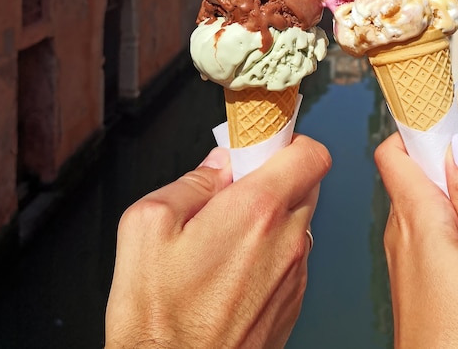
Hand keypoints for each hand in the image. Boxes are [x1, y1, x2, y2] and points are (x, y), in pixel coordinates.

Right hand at [105, 134, 331, 348]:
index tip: (263, 141)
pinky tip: (234, 266)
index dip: (290, 140)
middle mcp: (286, 240)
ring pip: (299, 219)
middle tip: (237, 186)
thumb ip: (191, 182)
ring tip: (228, 231)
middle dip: (276, 174)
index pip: (310, 154)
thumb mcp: (148, 226)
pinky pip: (293, 255)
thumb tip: (218, 165)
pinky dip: (272, 247)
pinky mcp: (292, 301)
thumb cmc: (156, 317)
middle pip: (307, 182)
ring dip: (273, 212)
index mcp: (255, 211)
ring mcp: (294, 274)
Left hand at [374, 132, 457, 347]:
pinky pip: (417, 226)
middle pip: (404, 170)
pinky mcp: (407, 271)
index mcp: (416, 218)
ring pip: (414, 198)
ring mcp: (399, 252)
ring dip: (441, 193)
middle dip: (435, 162)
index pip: (393, 151)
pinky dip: (438, 219)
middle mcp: (398, 230)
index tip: (435, 110)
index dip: (414, 127)